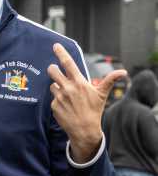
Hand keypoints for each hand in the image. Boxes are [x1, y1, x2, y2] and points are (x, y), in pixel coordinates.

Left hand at [47, 43, 126, 162]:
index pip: (68, 63)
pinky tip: (65, 106)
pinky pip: (53, 98)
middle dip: (52, 68)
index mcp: (79, 82)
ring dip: (57, 87)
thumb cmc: (94, 110)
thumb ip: (109, 81)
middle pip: (53, 71)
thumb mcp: (102, 94)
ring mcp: (59, 97)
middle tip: (54, 69)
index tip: (55, 45)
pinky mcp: (53, 105)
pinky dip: (58, 100)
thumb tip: (123, 72)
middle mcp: (67, 88)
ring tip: (67, 95)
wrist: (84, 130)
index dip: (61, 53)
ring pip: (52, 85)